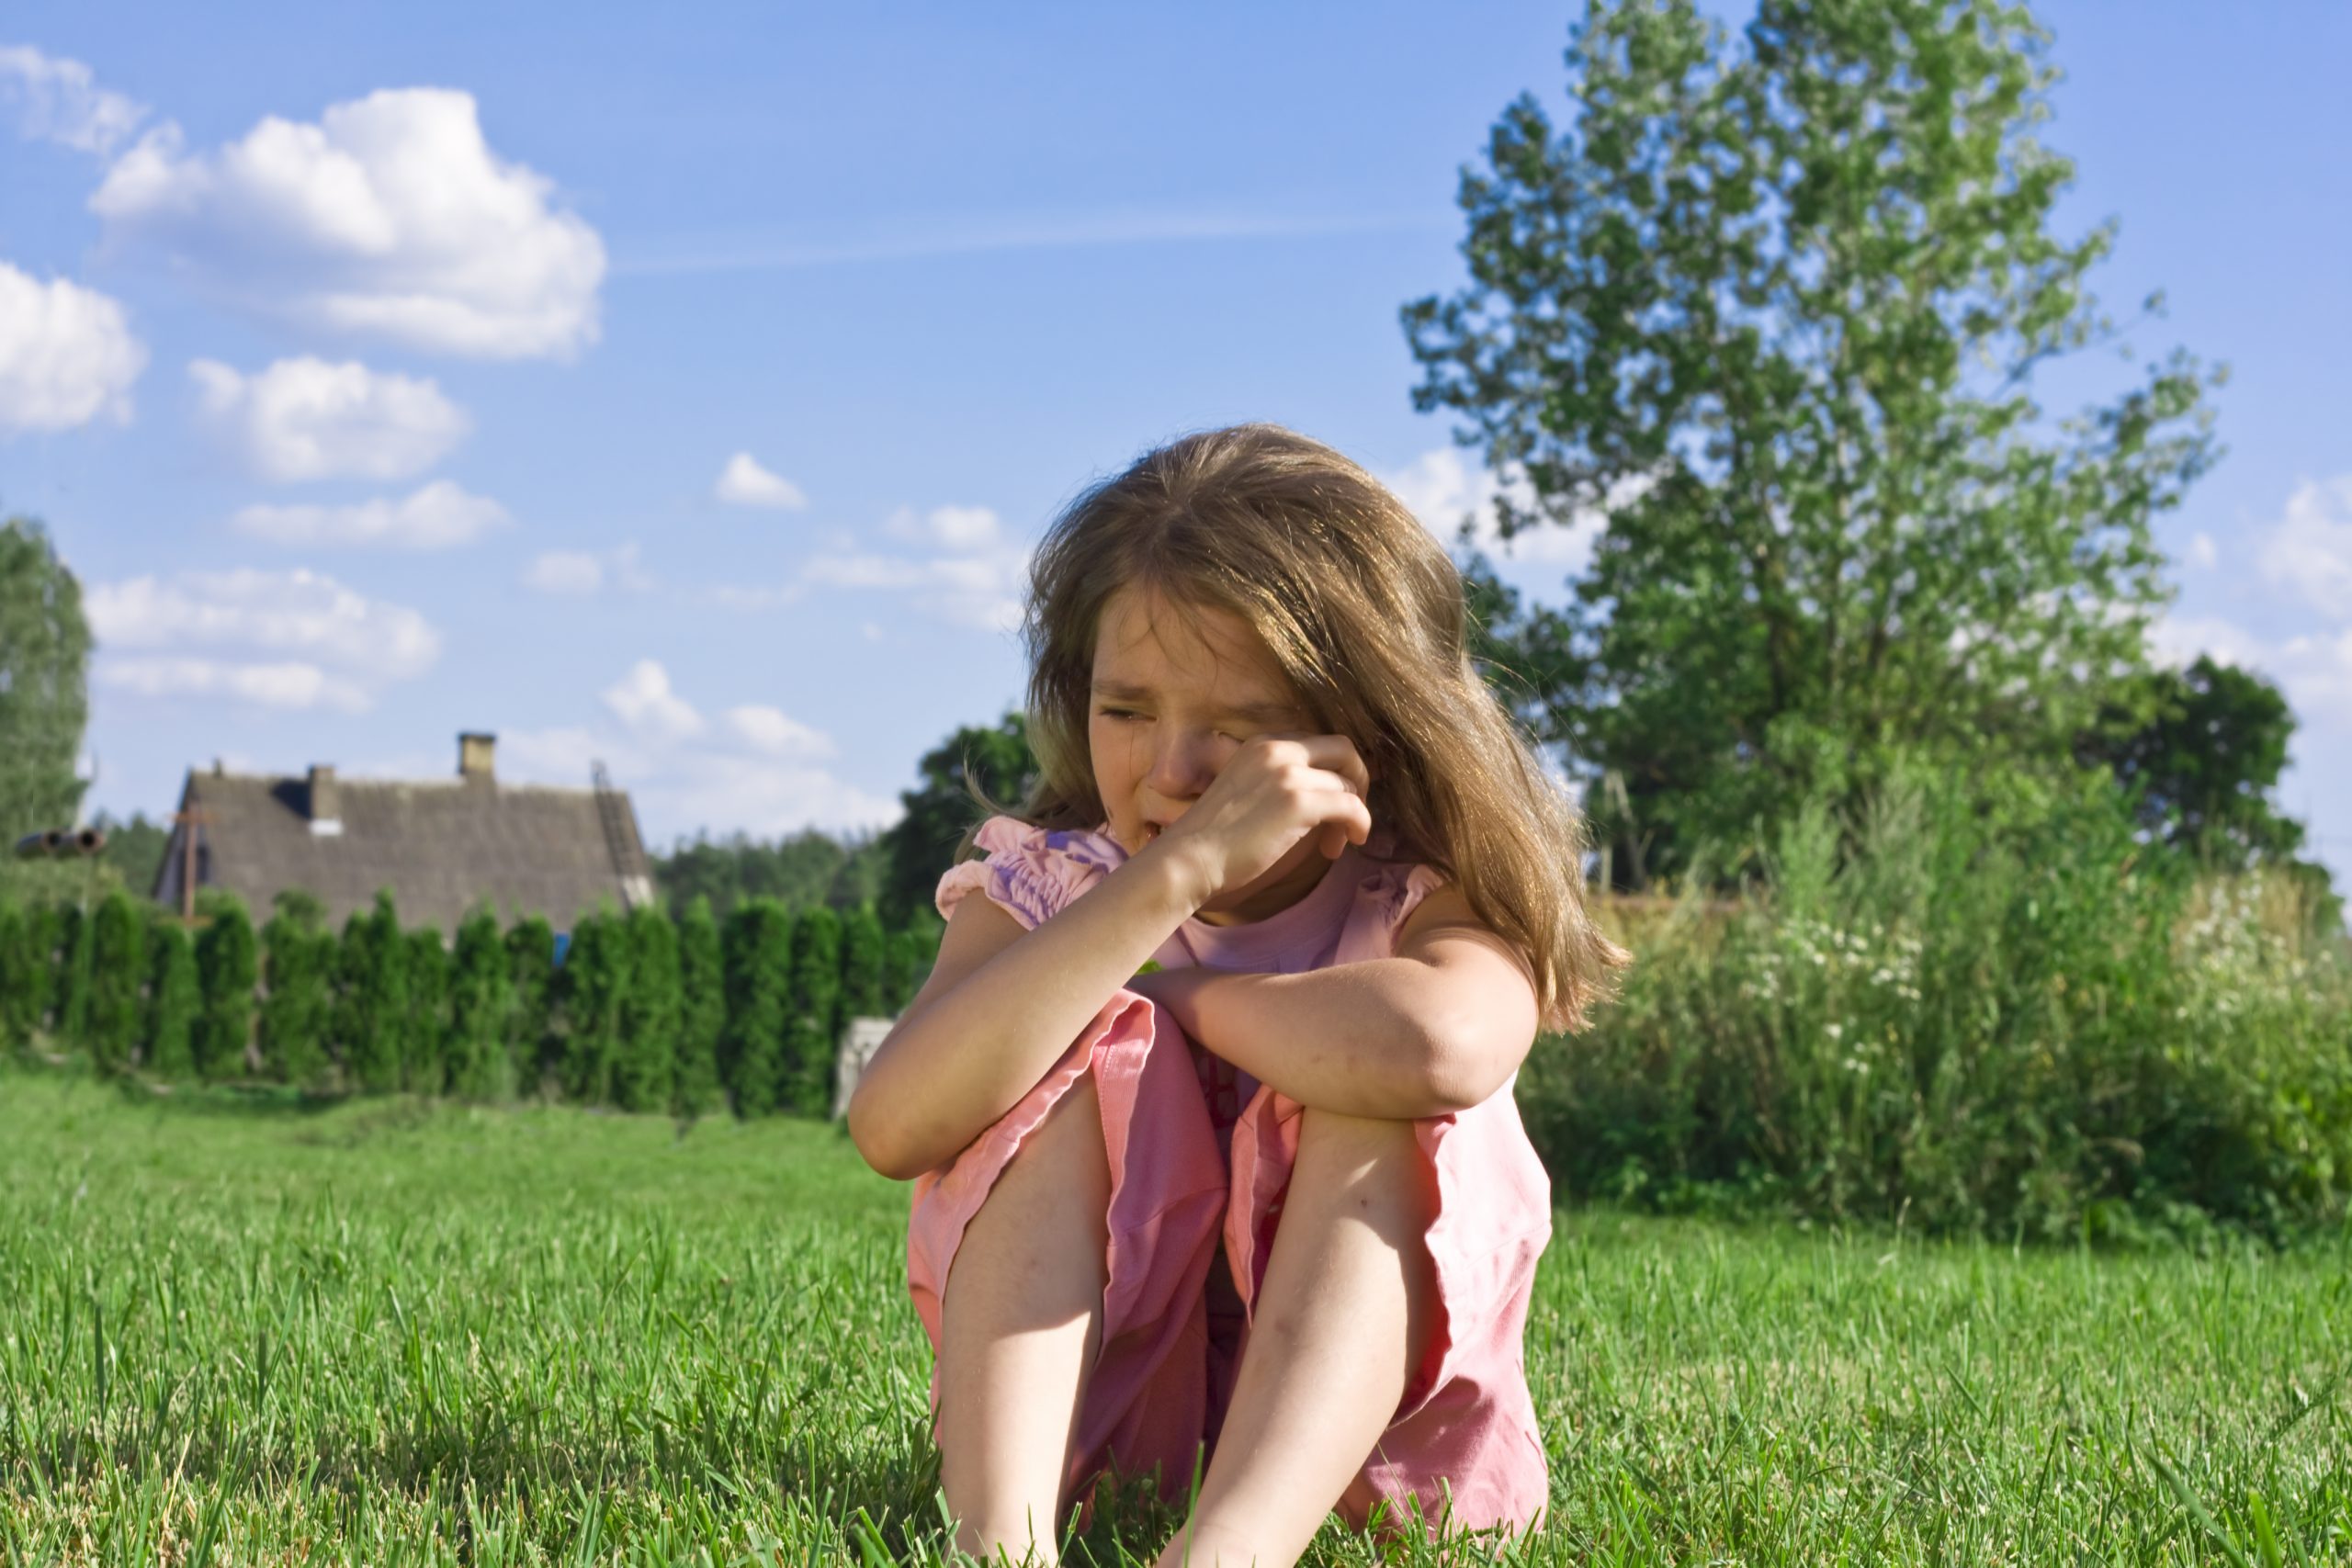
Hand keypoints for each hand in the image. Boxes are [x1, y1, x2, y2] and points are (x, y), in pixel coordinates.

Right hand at [1147, 732, 1372, 906]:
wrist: (1188, 858)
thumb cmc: (1213, 837)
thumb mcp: (1246, 789)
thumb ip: (1279, 781)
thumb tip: (1324, 793)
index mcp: (1262, 743)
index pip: (1318, 743)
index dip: (1333, 771)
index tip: (1330, 802)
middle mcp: (1277, 749)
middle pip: (1343, 749)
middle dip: (1357, 779)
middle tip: (1349, 815)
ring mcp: (1288, 774)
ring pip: (1348, 782)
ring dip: (1352, 814)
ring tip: (1335, 844)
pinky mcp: (1298, 803)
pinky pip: (1351, 806)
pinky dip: (1360, 823)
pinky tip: (1350, 842)